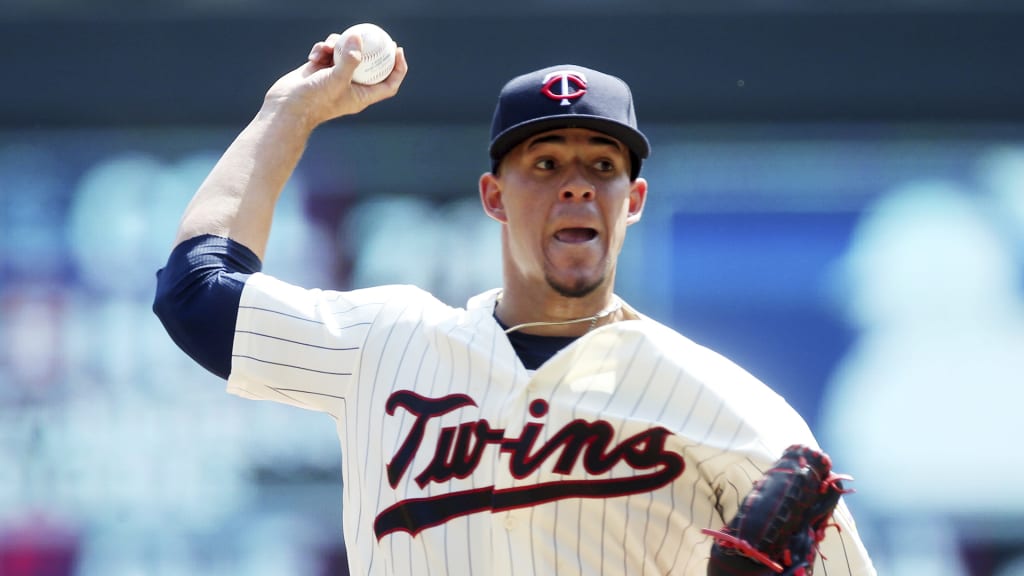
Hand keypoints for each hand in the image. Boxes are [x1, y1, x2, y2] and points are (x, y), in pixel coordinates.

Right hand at [263, 31, 407, 128]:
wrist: (286, 108)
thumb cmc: (314, 100)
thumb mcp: (336, 80)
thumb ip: (349, 59)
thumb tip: (357, 38)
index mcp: (362, 96)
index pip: (388, 84)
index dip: (398, 69)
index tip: (398, 50)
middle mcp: (350, 86)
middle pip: (369, 65)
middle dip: (372, 49)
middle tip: (374, 33)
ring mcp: (335, 77)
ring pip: (345, 54)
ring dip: (338, 45)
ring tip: (329, 46)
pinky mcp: (320, 70)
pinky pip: (327, 52)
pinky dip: (322, 49)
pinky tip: (315, 54)